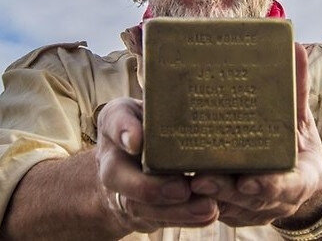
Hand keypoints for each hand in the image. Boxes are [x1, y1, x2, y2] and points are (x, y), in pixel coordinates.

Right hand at [95, 98, 219, 232]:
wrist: (128, 160)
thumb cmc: (147, 124)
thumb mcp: (148, 106)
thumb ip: (160, 104)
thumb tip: (188, 103)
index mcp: (114, 124)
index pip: (114, 122)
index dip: (124, 131)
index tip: (137, 141)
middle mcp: (111, 160)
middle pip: (119, 176)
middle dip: (151, 186)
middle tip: (182, 188)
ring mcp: (123, 190)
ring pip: (142, 206)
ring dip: (176, 210)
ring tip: (208, 207)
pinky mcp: (142, 212)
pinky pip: (159, 219)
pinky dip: (185, 219)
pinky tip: (209, 214)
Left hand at [189, 43, 321, 225]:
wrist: (300, 178)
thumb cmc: (295, 143)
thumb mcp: (301, 118)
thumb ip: (296, 89)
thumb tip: (296, 48)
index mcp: (300, 177)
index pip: (287, 187)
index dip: (268, 186)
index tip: (248, 181)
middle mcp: (277, 199)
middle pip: (249, 201)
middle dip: (225, 191)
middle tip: (201, 179)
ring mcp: (255, 210)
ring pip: (229, 209)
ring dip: (209, 198)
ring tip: (186, 182)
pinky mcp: (236, 213)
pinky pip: (217, 211)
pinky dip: (201, 203)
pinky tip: (181, 189)